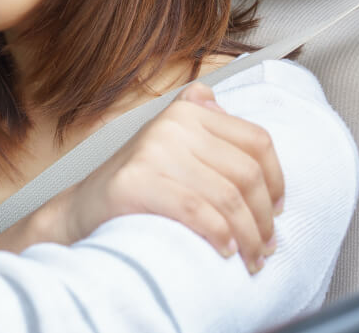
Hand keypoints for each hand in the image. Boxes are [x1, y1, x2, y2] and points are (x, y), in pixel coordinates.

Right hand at [0, 83, 282, 274]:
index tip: (276, 210)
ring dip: (248, 236)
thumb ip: (197, 122)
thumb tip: (218, 101)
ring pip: (227, 197)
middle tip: (265, 246)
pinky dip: (219, 235)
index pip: (256, 141)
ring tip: (251, 257)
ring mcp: (151, 151)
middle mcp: (171, 125)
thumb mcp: (168, 146)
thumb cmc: (135, 186)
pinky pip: (198, 210)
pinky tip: (224, 250)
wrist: (81, 211)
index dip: (277, 180)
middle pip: (246, 174)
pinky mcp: (136, 182)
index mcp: (186, 112)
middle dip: (264, 218)